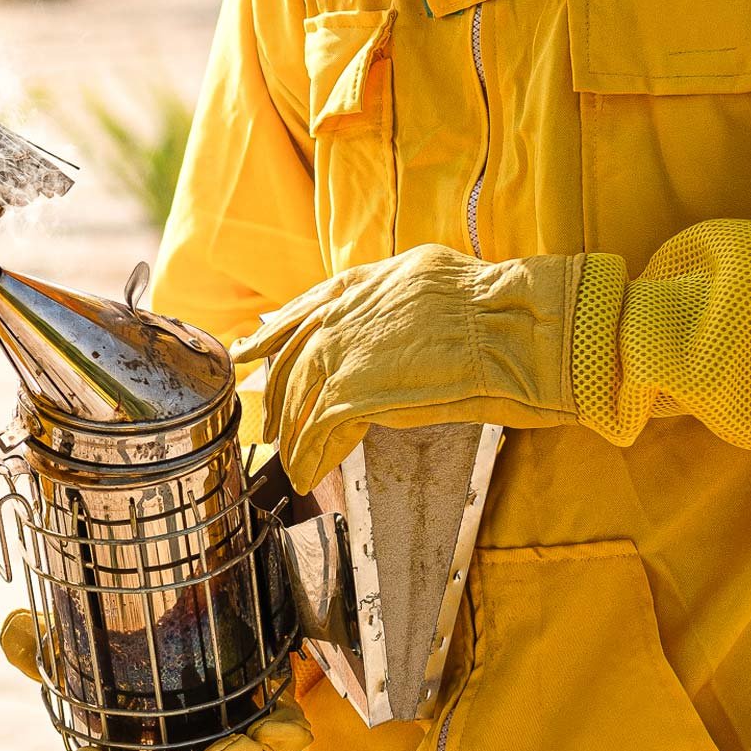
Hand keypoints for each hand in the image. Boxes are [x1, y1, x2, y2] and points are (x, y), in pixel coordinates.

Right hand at [0, 609, 311, 750]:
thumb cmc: (142, 644)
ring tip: (234, 748)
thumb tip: (13, 630)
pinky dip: (281, 741)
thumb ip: (51, 639)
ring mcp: (224, 750)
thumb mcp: (93, 635)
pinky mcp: (269, 732)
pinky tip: (286, 726)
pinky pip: (279, 750)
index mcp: (129, 750)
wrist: (218, 622)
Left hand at [229, 246, 580, 495]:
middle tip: (270, 426)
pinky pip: (317, 434)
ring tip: (291, 463)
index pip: (294, 316)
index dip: (267, 340)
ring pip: (298, 404)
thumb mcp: (421, 274)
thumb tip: (387, 302)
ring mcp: (339, 357)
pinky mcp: (351, 397)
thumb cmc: (484, 302)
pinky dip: (310, 459)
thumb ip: (387, 292)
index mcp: (351, 287)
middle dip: (275, 401)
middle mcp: (335, 319)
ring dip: (292, 439)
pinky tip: (308, 476)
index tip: (248, 353)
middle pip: (287, 366)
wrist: (503, 326)